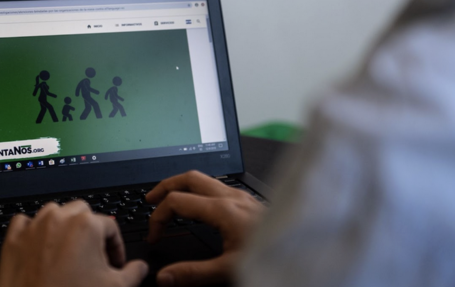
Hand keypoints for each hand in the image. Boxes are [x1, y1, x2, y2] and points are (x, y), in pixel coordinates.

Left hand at [0, 200, 147, 286]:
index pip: (111, 226)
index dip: (116, 248)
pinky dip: (33, 230)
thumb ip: (134, 273)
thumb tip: (139, 268)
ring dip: (64, 226)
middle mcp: (60, 219)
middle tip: (93, 257)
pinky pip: (25, 222)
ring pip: (55, 212)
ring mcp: (34, 227)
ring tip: (68, 252)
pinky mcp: (13, 239)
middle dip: (90, 232)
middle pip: (83, 212)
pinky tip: (41, 247)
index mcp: (87, 225)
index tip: (114, 263)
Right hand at [146, 171, 264, 286]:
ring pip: (203, 178)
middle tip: (150, 199)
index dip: (158, 217)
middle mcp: (231, 196)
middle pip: (188, 177)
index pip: (177, 201)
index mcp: (222, 209)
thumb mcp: (229, 269)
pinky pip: (217, 186)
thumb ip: (194, 273)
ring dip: (182, 185)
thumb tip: (166, 277)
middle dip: (165, 186)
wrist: (305, 245)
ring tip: (170, 198)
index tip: (154, 234)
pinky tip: (200, 205)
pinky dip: (199, 190)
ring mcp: (240, 195)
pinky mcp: (247, 200)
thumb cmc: (273, 253)